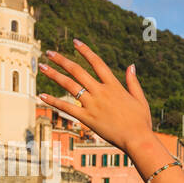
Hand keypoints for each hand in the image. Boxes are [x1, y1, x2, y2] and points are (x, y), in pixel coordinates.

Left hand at [38, 41, 155, 156]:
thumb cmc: (142, 122)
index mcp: (114, 86)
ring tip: (42, 66)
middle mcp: (101, 92)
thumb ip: (133, 82)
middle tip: (49, 52)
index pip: (97, 63)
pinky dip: (53, 101)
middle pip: (78, 71)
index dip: (85, 51)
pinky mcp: (87, 118)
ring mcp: (93, 105)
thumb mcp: (140, 99)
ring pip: (69, 85)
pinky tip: (42, 95)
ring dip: (54, 74)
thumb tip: (130, 66)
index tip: (75, 42)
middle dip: (62, 60)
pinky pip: (67, 107)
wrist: (137, 140)